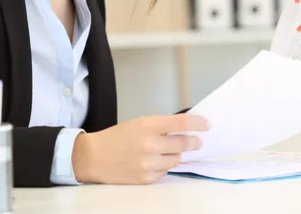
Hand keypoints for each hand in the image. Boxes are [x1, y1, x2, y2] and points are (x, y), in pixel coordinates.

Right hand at [71, 114, 209, 184]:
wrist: (94, 157)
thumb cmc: (116, 138)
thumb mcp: (138, 124)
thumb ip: (160, 126)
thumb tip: (184, 129)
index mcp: (148, 125)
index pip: (181, 122)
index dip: (197, 123)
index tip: (206, 125)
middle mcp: (150, 144)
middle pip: (184, 143)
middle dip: (193, 142)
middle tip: (197, 142)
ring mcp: (149, 163)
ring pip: (176, 159)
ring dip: (175, 155)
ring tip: (166, 152)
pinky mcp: (147, 178)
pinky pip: (165, 172)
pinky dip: (163, 167)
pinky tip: (152, 163)